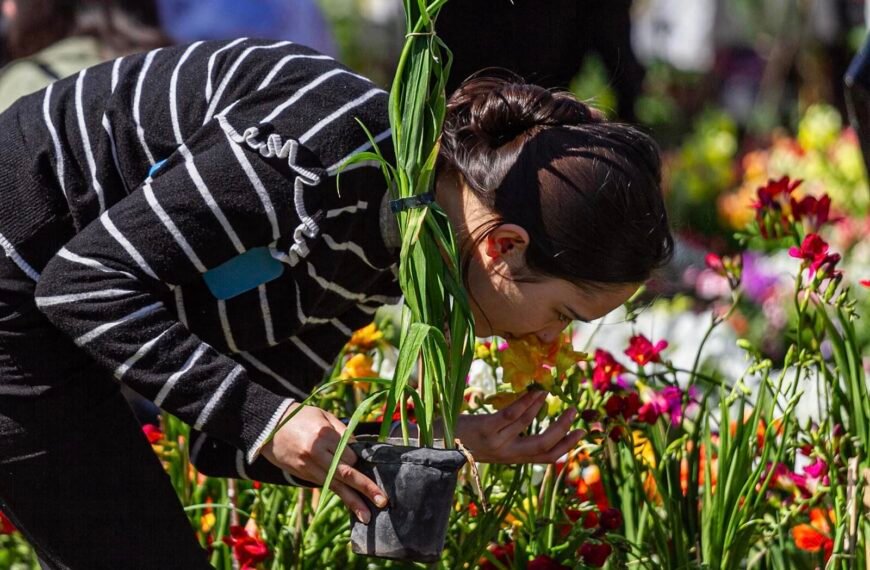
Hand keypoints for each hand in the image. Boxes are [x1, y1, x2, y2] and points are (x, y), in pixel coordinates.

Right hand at [260, 402, 387, 522]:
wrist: (269, 425)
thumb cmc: (301, 417)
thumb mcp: (324, 416)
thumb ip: (343, 433)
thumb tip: (360, 450)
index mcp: (323, 434)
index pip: (350, 454)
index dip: (360, 460)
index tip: (368, 463)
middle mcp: (316, 453)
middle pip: (346, 473)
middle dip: (365, 487)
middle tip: (382, 500)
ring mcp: (308, 466)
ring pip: (335, 485)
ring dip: (352, 501)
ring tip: (366, 516)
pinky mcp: (302, 475)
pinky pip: (325, 486)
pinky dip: (339, 495)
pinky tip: (350, 506)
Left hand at [455, 391, 582, 463]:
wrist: (436, 444)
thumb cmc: (465, 440)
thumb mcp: (493, 444)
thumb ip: (511, 437)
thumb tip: (532, 416)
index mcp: (512, 458)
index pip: (546, 457)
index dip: (566, 446)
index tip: (581, 433)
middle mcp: (507, 454)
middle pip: (543, 446)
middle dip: (562, 429)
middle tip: (574, 412)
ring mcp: (496, 442)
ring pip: (528, 425)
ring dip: (541, 406)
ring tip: (549, 391)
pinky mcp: (485, 429)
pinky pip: (511, 415)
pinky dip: (526, 402)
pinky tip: (534, 392)